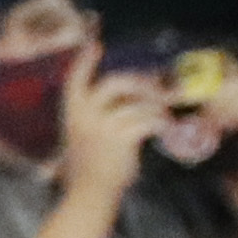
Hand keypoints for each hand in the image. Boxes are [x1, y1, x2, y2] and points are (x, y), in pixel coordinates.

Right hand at [54, 57, 168, 204]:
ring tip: (165, 111)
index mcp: (71, 113)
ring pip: (136, 102)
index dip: (84, 61)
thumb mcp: (81, 136)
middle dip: (139, 82)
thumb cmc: (89, 167)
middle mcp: (84, 116)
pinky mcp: (121, 139)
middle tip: (155, 86)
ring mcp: (102, 126)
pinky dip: (160, 122)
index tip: (96, 45)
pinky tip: (166, 127)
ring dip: (156, 105)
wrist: (90, 193)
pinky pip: (147, 120)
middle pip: (114, 83)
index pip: (74, 81)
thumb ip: (94, 116)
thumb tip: (124, 98)